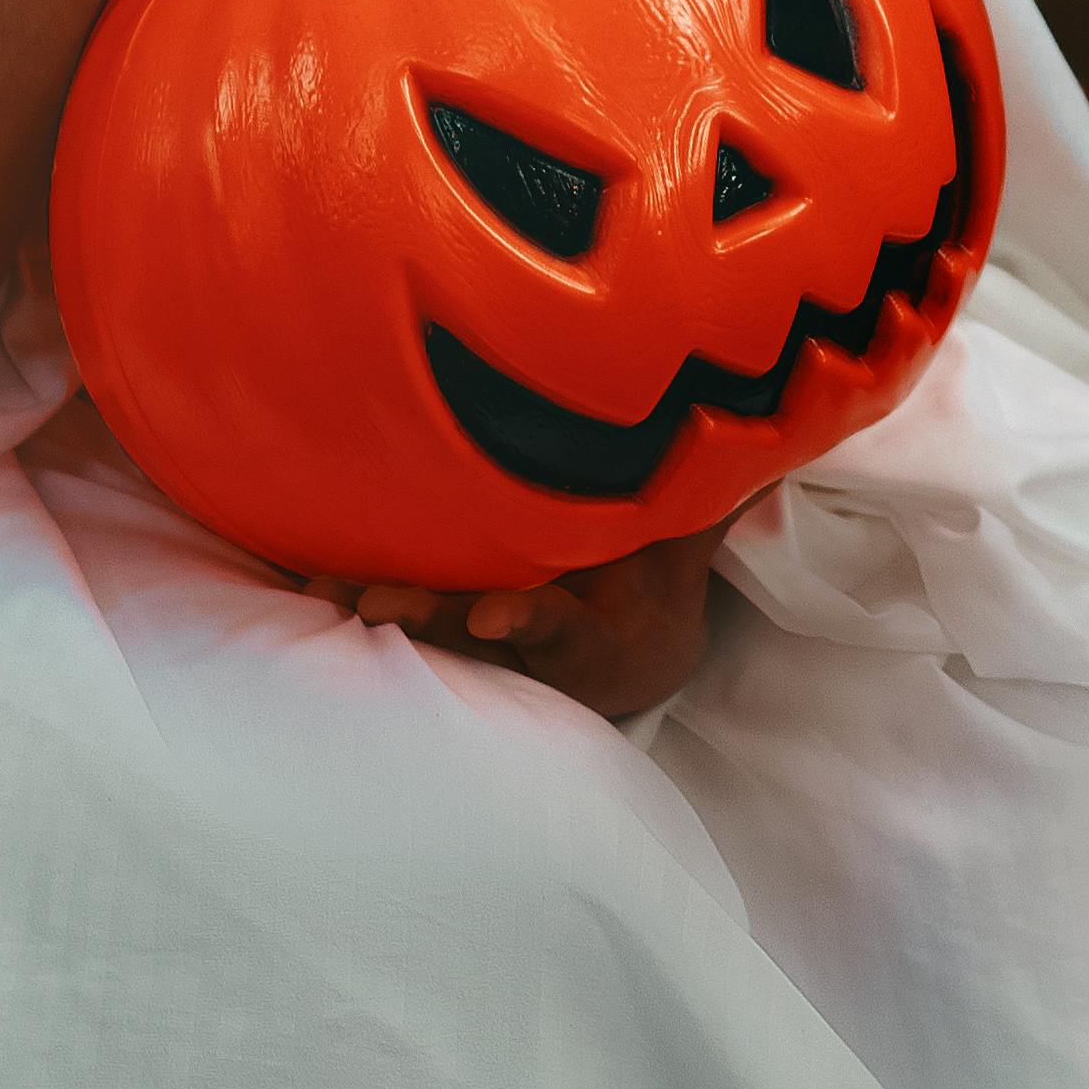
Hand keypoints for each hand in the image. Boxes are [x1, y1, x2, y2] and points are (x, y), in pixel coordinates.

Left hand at [316, 520, 733, 717]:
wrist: (639, 645)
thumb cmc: (658, 576)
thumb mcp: (688, 549)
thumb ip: (715, 502)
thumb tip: (780, 443)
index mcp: (594, 632)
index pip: (556, 626)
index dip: (525, 620)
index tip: (490, 615)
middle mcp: (532, 643)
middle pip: (474, 632)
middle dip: (425, 616)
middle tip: (374, 601)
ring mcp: (488, 639)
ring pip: (428, 628)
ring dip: (379, 606)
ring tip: (324, 588)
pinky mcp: (455, 623)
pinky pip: (408, 612)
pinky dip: (368, 595)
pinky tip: (308, 578)